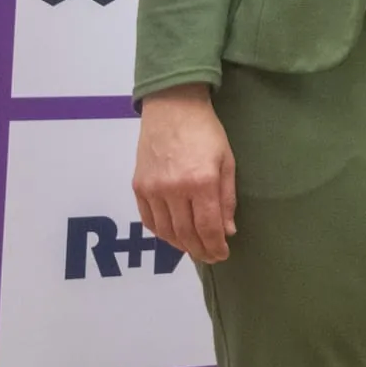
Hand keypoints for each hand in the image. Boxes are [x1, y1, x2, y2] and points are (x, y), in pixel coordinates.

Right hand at [133, 84, 236, 264]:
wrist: (173, 108)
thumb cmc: (207, 132)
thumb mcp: (227, 162)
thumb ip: (227, 198)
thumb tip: (227, 231)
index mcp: (201, 182)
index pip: (208, 227)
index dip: (215, 246)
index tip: (222, 255)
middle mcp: (174, 189)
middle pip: (186, 234)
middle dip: (200, 250)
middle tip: (210, 257)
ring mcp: (152, 189)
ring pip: (166, 231)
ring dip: (181, 245)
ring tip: (194, 249)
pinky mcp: (138, 187)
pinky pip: (149, 220)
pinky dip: (162, 233)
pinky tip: (173, 236)